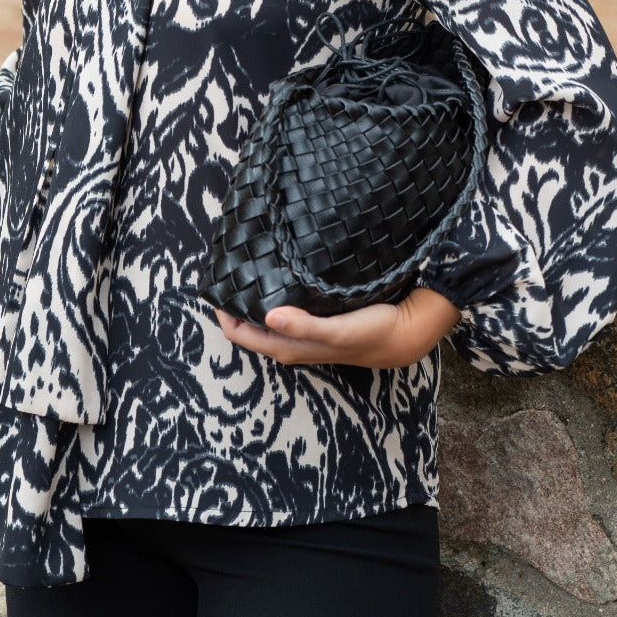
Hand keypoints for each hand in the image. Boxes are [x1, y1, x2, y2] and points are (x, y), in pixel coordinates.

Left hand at [212, 286, 460, 369]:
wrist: (404, 334)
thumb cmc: (369, 334)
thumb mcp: (335, 331)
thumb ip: (303, 326)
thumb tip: (268, 316)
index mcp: (287, 347)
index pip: (240, 333)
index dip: (222, 312)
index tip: (212, 284)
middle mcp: (290, 342)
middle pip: (248, 325)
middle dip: (232, 303)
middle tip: (223, 270)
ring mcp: (302, 333)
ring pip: (264, 317)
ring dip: (251, 299)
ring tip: (241, 268)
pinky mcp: (315, 322)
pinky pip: (283, 309)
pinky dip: (271, 296)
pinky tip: (273, 276)